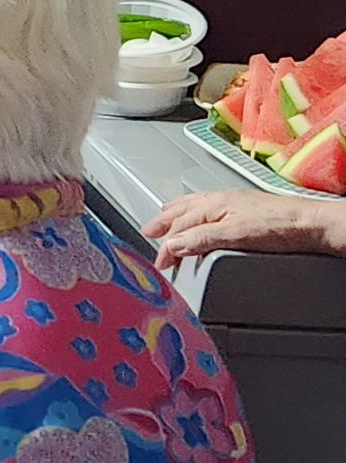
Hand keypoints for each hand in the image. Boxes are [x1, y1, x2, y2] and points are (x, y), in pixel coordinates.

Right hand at [146, 189, 345, 268]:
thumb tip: (174, 243)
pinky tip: (201, 220)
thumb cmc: (282, 226)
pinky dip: (195, 214)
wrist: (313, 225)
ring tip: (166, 219)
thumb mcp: (236, 235)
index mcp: (214, 204)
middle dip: (163, 221)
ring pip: (194, 206)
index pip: (179, 226)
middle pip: (182, 210)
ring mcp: (233, 203)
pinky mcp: (245, 209)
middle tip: (148, 232)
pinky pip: (208, 208)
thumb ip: (202, 238)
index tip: (159, 263)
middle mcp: (221, 200)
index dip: (166, 246)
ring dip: (176, 215)